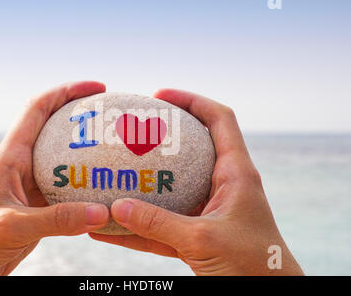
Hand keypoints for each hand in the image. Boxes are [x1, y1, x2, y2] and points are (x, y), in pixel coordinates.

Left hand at [0, 81, 109, 274]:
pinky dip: (87, 184)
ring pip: (64, 159)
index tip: (98, 88)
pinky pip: (67, 187)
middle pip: (55, 128)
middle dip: (83, 117)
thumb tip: (101, 212)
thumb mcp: (13, 226)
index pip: (38, 109)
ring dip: (88, 152)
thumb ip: (57, 220)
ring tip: (117, 149)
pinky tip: (106, 188)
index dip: (67, 92)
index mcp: (10, 157)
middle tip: (113, 117)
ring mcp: (31, 185)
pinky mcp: (39, 206)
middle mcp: (21, 165)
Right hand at [90, 89, 303, 275]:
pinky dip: (138, 227)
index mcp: (235, 174)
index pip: (219, 119)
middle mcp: (222, 187)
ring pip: (173, 187)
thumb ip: (159, 224)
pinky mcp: (196, 236)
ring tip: (115, 172)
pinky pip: (162, 225)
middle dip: (163, 137)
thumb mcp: (203, 239)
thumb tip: (116, 208)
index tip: (160, 95)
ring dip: (146, 182)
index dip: (192, 100)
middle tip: (133, 130)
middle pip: (193, 147)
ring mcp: (207, 211)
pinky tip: (110, 229)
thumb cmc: (251, 266)